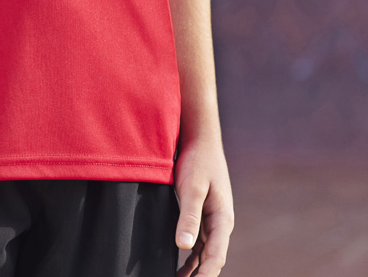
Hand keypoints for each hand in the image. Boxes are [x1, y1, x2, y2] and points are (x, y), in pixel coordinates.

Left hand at [173, 136, 233, 276]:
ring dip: (194, 272)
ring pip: (204, 255)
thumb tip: (183, 245)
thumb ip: (189, 216)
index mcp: (222, 220)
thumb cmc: (197, 160)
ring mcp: (211, 220)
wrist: (199, 138)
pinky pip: (197, 244)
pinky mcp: (201, 215)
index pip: (215, 258)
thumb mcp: (192, 187)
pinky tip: (179, 269)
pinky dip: (190, 258)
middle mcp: (220, 224)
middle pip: (211, 260)